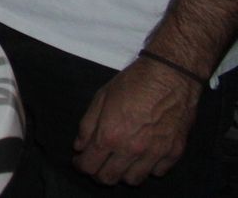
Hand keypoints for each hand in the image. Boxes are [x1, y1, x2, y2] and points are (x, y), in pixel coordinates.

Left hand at [72, 57, 201, 184]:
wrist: (170, 76)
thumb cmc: (132, 83)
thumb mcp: (101, 98)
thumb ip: (87, 125)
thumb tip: (79, 147)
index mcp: (110, 136)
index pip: (89, 166)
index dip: (81, 165)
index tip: (80, 161)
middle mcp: (132, 149)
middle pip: (109, 178)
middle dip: (99, 174)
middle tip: (98, 163)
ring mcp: (155, 153)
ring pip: (134, 180)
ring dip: (123, 173)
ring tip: (120, 161)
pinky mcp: (174, 152)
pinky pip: (157, 172)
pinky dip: (148, 168)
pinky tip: (143, 156)